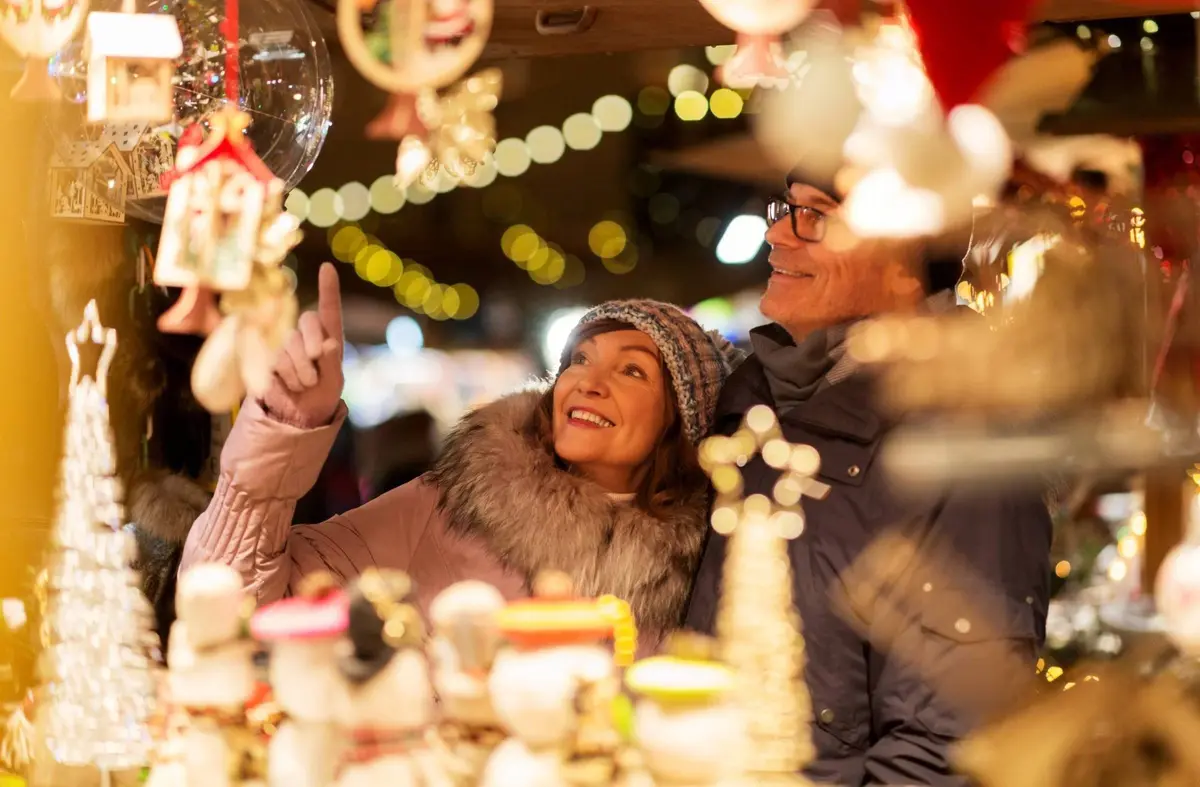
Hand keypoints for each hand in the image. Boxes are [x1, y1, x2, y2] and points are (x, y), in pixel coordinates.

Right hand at [260, 263, 344, 428]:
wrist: (297, 416)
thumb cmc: (322, 396)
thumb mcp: (334, 383)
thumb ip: (332, 363)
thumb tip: (329, 344)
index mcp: (328, 338)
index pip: (329, 310)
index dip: (328, 289)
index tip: (327, 267)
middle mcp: (305, 336)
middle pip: (307, 321)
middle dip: (313, 346)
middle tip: (316, 374)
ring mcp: (284, 345)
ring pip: (290, 345)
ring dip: (300, 371)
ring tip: (304, 385)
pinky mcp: (266, 358)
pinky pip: (275, 361)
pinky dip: (285, 378)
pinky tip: (289, 387)